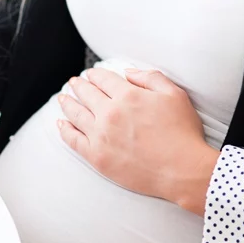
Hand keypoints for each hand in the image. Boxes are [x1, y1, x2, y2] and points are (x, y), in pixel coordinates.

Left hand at [57, 68, 218, 215]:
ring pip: (76, 114)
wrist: (181, 169)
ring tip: (63, 98)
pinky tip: (61, 124)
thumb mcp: (174, 95)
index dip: (95, 75)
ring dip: (67, 103)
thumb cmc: (182, 133)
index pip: (104, 80)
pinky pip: (73, 140)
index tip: (90, 74)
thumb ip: (150, 78)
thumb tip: (128, 73)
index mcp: (128, 95)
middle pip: (86, 94)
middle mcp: (109, 113)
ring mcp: (100, 135)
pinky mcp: (96, 156)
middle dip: (78, 86)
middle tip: (73, 83)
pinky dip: (64, 130)